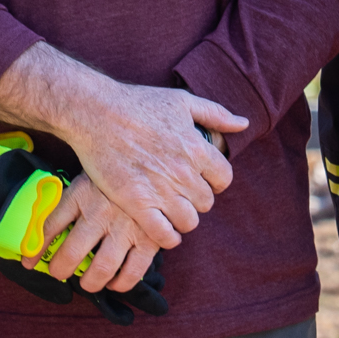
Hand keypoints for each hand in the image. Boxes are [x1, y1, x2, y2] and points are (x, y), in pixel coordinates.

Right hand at [0, 42, 245, 247]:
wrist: (95, 112)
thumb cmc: (138, 103)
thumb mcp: (182, 100)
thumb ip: (216, 114)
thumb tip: (243, 123)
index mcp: (198, 148)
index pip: (223, 179)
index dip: (213, 181)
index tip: (198, 179)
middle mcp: (184, 171)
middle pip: (206, 203)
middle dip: (195, 199)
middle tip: (178, 194)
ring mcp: (161, 189)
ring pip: (189, 222)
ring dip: (181, 218)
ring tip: (168, 210)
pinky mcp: (136, 203)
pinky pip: (164, 235)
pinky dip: (166, 237)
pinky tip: (160, 228)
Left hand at [38, 176, 158, 292]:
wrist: (155, 159)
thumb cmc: (117, 171)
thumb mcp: (88, 175)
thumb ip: (68, 198)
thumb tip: (41, 227)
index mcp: (81, 193)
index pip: (49, 226)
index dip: (35, 249)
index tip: (29, 263)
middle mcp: (100, 212)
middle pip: (72, 253)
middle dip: (61, 269)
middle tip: (60, 273)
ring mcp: (126, 227)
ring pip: (101, 268)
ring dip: (90, 282)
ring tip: (88, 283)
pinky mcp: (149, 238)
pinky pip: (133, 272)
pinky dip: (121, 283)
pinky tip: (115, 282)